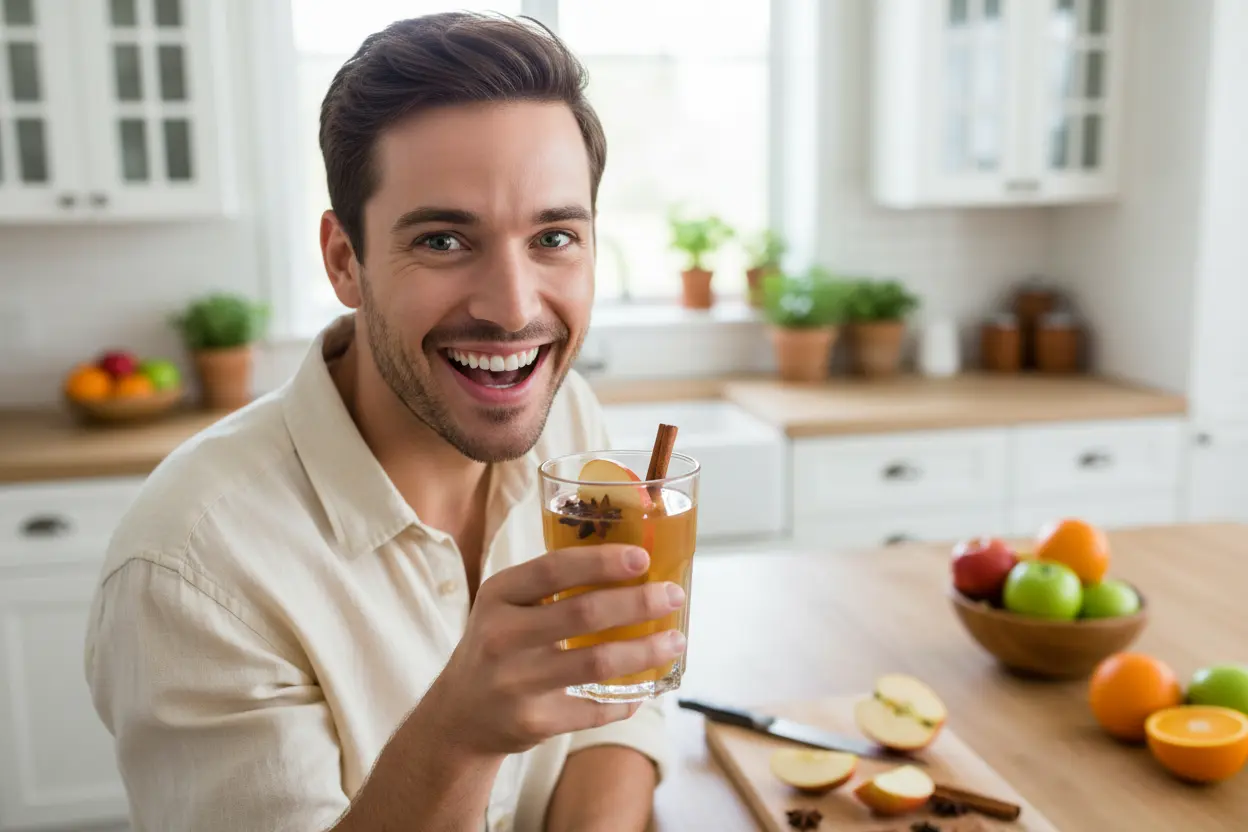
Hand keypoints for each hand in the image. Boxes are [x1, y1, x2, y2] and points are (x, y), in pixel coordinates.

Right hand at [424, 544, 685, 756]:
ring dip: (645, 651)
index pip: (553, 569)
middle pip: (584, 613)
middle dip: (638, 603)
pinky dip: (627, 698)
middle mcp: (502, 636)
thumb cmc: (499, 646)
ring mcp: (516, 682)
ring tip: (675, 641)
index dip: (601, 561)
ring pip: (597, 662)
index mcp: (498, 596)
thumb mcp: (506, 606)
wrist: (459, 716)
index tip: (642, 557)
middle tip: (673, 595)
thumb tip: (631, 565)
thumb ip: (552, 586)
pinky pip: (594, 708)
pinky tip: (647, 688)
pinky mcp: (533, 721)